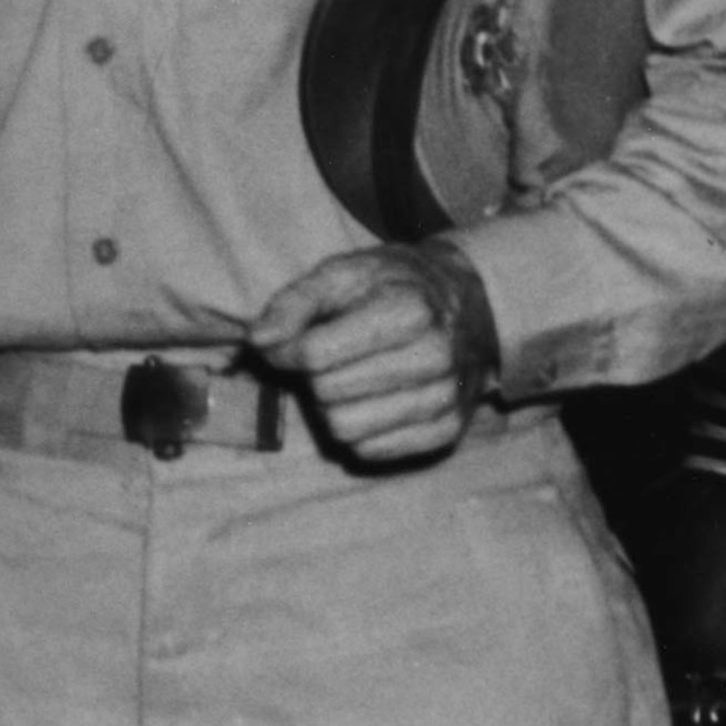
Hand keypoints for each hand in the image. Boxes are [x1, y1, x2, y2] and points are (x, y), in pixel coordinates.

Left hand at [248, 242, 498, 464]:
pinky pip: (371, 452)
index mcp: (408, 311)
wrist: (467, 307)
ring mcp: (444, 400)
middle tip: (325, 356)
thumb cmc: (393, 285)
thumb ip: (294, 302)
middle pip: (328, 394)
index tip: (290, 339)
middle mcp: (434, 359)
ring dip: (331, 406)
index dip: (287, 349)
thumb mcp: (342, 272)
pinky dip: (358, 428)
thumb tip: (258, 340)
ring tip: (346, 377)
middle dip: (313, 376)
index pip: (316, 354)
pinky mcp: (445, 433)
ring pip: (346, 430)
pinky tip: (369, 398)